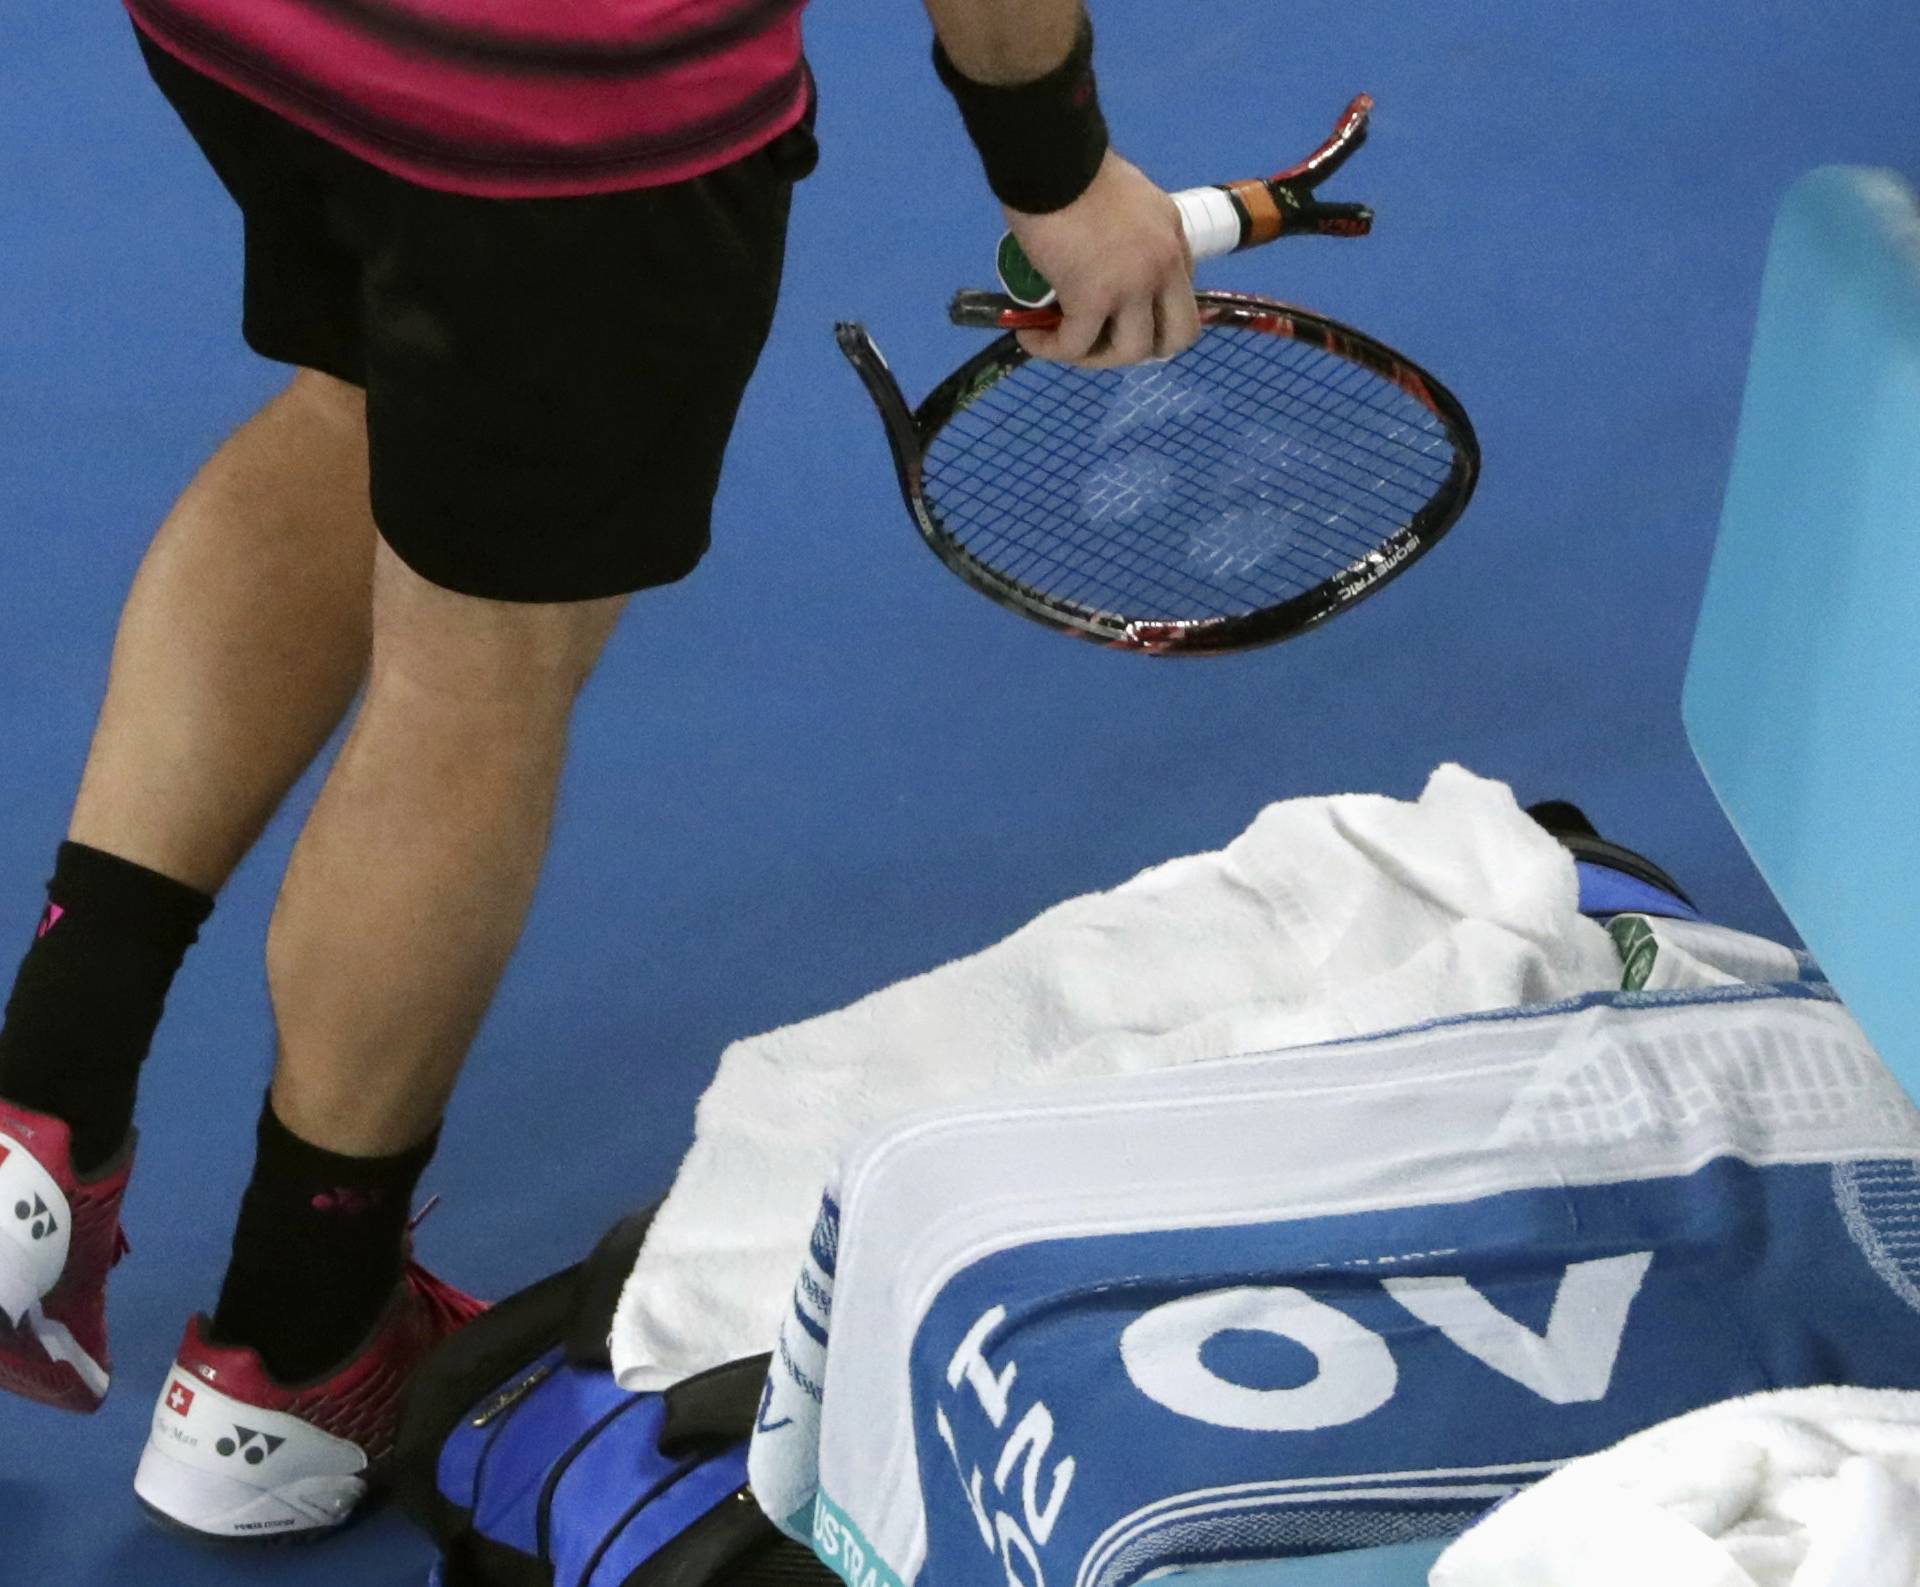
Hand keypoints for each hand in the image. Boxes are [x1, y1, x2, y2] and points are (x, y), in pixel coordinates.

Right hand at [1004, 150, 1200, 367]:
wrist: (1052, 156)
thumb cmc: (1074, 166)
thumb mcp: (1126, 198)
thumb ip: (1127, 231)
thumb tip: (1099, 257)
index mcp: (1173, 237)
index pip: (1182, 297)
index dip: (1150, 314)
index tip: (1118, 313)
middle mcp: (1164, 264)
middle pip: (1177, 337)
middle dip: (1140, 349)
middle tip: (1103, 342)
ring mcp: (1134, 284)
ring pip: (1131, 351)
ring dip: (1094, 356)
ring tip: (1061, 342)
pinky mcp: (1094, 296)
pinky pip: (1075, 343)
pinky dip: (1050, 348)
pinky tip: (1030, 338)